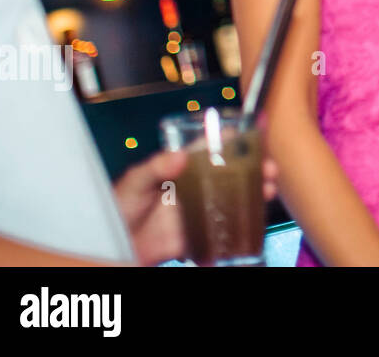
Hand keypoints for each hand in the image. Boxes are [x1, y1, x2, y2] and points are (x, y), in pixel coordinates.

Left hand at [113, 148, 278, 265]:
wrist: (110, 246)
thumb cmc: (114, 208)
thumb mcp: (133, 181)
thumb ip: (155, 167)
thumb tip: (180, 156)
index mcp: (177, 170)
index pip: (209, 149)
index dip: (232, 140)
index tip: (253, 133)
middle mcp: (191, 188)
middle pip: (228, 175)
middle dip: (253, 169)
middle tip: (269, 169)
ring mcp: (193, 212)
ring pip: (230, 201)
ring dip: (251, 196)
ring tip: (268, 193)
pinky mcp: (191, 237)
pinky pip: (217, 234)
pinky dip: (234, 232)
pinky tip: (248, 226)